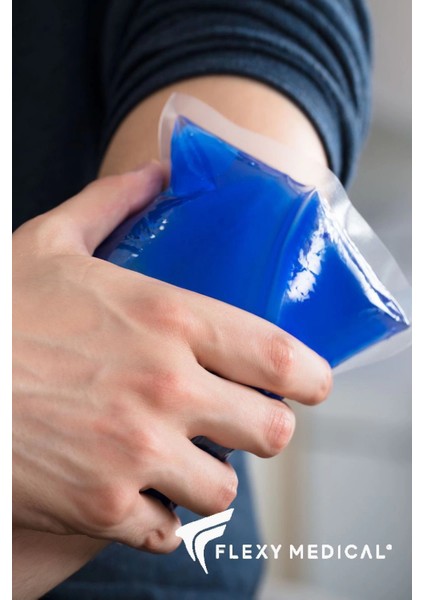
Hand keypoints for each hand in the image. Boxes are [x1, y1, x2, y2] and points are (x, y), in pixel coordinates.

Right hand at [13, 163, 331, 551]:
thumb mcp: (52, 242)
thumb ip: (113, 203)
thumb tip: (156, 172)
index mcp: (169, 319)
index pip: (282, 358)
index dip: (312, 378)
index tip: (311, 385)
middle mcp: (166, 388)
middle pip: (272, 431)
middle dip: (262, 429)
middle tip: (238, 421)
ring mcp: (135, 453)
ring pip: (222, 490)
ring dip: (207, 477)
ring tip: (180, 459)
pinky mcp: (101, 507)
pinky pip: (166, 532)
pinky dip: (158, 518)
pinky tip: (138, 494)